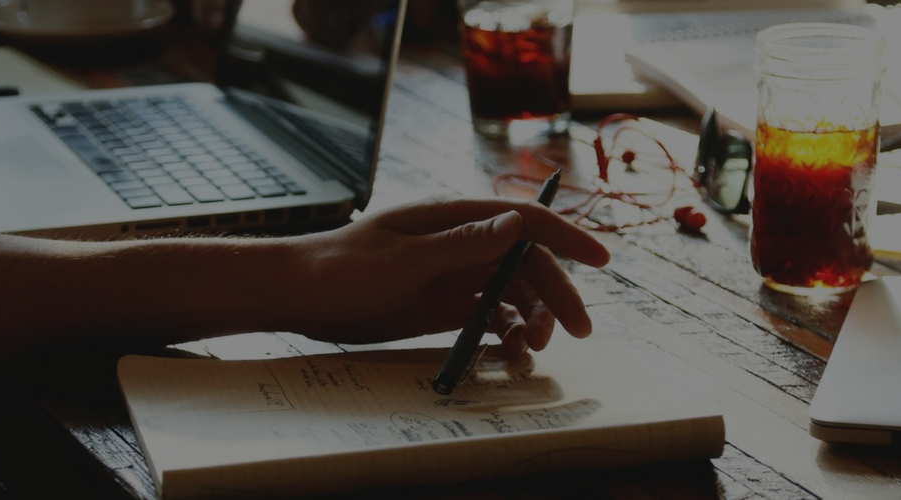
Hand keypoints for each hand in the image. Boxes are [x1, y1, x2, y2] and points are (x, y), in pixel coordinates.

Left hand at [278, 196, 610, 355]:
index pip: (526, 221)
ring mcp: (455, 274)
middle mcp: (462, 243)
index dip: (569, 237)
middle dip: (557, 295)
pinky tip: (508, 354)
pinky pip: (490, 316)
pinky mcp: (445, 303)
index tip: (602, 260)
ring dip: (532, 321)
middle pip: (528, 264)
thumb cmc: (340, 268)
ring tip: (529, 353)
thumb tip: (515, 222)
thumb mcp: (402, 259)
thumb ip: (460, 243)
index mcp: (454, 218)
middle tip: (576, 332)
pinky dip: (507, 334)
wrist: (298, 295)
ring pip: (514, 294)